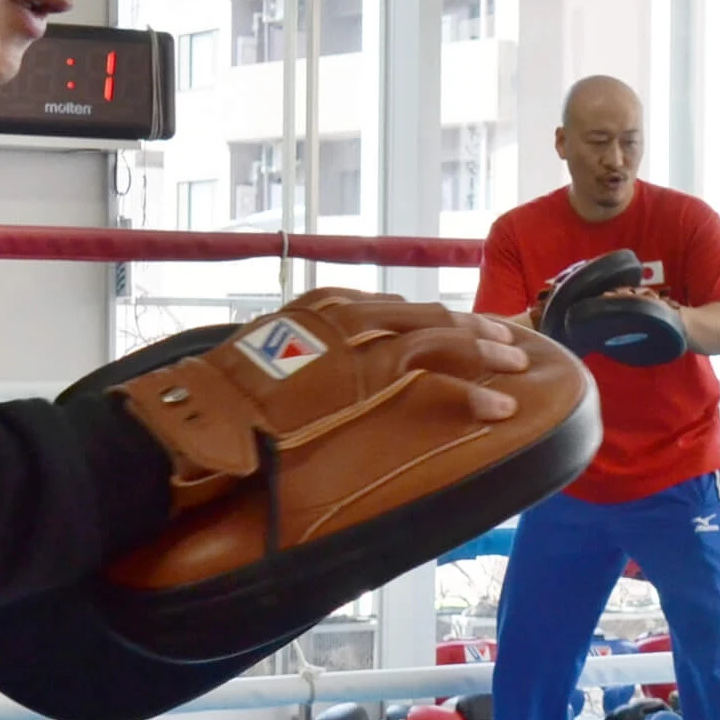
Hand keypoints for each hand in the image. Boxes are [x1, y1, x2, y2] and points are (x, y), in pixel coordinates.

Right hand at [116, 291, 530, 513]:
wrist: (202, 414)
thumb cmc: (215, 402)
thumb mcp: (255, 367)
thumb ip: (289, 364)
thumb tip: (301, 383)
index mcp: (317, 307)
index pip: (387, 306)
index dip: (427, 318)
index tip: (451, 326)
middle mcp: (344, 313)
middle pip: (422, 313)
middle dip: (468, 325)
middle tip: (502, 337)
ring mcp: (361, 341)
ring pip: (442, 336)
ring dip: (484, 349)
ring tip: (517, 365)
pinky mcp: (374, 374)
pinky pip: (441, 379)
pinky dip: (475, 391)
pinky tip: (501, 407)